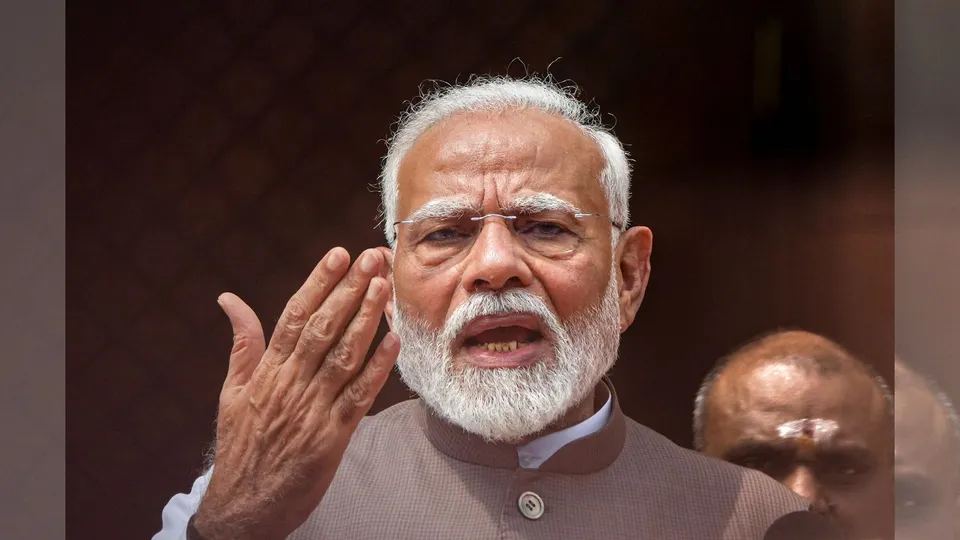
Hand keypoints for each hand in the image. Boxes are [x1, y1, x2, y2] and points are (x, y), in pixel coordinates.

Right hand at [193, 247, 398, 539]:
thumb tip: (229, 299)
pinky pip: (359, 397)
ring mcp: (312, 410)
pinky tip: (393, 342)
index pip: (294, 317)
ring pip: (344, 356)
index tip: (339, 255)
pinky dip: (377, 369)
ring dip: (366, 319)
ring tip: (384, 287)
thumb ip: (242, 344)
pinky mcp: (332, 437)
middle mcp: (290, 384)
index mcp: (267, 371)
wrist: (243, 506)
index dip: (318, 283)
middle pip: (323, 328)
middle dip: (350, 290)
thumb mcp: (231, 391)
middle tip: (373, 257)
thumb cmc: (241, 445)